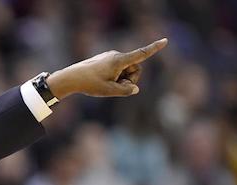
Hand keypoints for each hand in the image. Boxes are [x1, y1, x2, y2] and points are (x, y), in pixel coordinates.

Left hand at [47, 38, 167, 98]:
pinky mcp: (105, 60)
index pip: (140, 54)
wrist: (71, 78)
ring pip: (125, 70)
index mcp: (119, 61)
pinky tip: (101, 81)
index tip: (165, 41)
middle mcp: (116, 55)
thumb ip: (125, 91)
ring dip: (121, 79)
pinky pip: (116, 69)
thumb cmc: (90, 84)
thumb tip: (135, 89)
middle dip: (130, 79)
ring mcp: (110, 57)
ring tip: (107, 84)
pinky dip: (114, 77)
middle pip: (134, 69)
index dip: (154, 48)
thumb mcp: (109, 91)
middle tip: (117, 87)